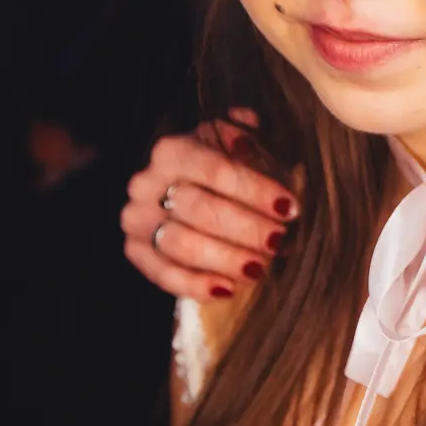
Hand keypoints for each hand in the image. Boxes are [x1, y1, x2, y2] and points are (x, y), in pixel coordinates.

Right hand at [121, 108, 298, 300]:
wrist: (187, 188)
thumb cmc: (224, 166)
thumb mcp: (238, 142)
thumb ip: (248, 136)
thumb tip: (248, 136)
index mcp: (172, 150)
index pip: (215, 169)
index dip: (254, 189)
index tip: (289, 207)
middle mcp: (146, 183)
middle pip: (197, 209)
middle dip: (244, 228)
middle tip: (279, 240)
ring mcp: (137, 219)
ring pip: (180, 244)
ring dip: (224, 259)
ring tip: (260, 267)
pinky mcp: (136, 251)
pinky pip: (162, 275)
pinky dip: (196, 285)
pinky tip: (228, 289)